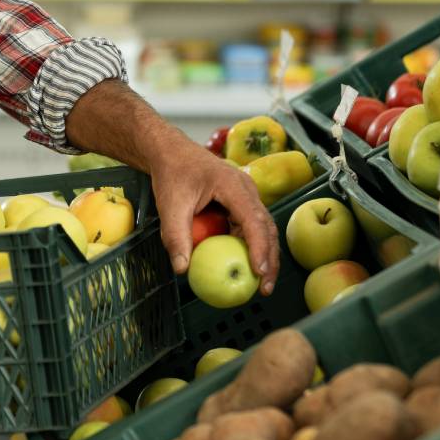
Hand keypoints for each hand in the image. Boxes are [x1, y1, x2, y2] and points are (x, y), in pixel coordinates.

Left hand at [149, 139, 278, 295]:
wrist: (170, 151)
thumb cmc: (171, 172)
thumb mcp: (170, 205)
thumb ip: (175, 235)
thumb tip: (182, 270)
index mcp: (232, 186)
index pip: (253, 219)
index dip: (259, 247)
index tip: (258, 271)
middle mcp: (246, 189)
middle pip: (266, 226)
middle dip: (270, 258)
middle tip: (264, 288)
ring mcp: (245, 195)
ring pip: (263, 227)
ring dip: (265, 254)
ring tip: (261, 283)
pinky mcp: (239, 201)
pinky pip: (250, 225)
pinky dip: (252, 245)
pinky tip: (245, 265)